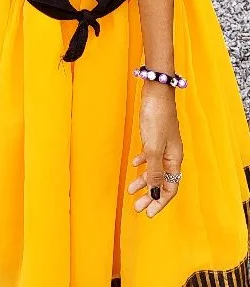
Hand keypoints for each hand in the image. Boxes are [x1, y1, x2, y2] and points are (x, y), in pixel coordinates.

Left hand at [128, 81, 182, 217]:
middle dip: (150, 195)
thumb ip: (155, 170)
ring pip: (154, 169)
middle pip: (162, 181)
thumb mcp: (153, 147)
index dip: (160, 202)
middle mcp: (171, 154)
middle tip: (137, 207)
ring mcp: (163, 144)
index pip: (171, 187)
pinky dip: (143, 163)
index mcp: (174, 158)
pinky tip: (135, 164)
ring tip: (131, 190)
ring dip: (144, 181)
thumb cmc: (156, 118)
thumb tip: (156, 192)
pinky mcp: (155, 135)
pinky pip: (150, 155)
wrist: (156, 91)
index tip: (148, 213)